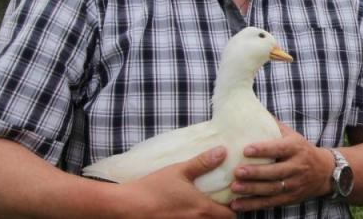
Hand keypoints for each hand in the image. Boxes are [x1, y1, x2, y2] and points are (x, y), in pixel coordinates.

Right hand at [114, 146, 234, 218]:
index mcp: (202, 209)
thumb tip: (223, 151)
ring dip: (210, 217)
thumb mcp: (179, 171)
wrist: (127, 207)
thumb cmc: (153, 188)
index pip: (231, 215)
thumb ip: (203, 162)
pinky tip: (189, 212)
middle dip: (224, 214)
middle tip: (221, 200)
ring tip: (206, 205)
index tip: (232, 197)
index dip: (235, 207)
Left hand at [228, 121, 333, 212]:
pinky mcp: (290, 198)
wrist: (324, 172)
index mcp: (296, 148)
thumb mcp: (292, 136)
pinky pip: (271, 202)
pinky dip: (253, 205)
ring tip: (234, 188)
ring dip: (252, 189)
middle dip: (256, 172)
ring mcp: (294, 184)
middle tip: (237, 171)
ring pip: (272, 188)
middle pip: (275, 171)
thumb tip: (252, 112)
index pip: (280, 149)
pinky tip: (237, 205)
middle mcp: (297, 166)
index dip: (263, 150)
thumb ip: (274, 127)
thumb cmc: (301, 150)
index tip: (246, 150)